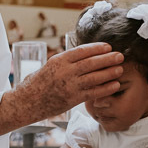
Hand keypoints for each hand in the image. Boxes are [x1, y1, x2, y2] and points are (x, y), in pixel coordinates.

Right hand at [0, 43, 123, 136]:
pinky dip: (105, 88)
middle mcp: (65, 72)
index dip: (97, 48)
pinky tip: (114, 84)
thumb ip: (66, 61)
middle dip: (107, 59)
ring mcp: (69, 86)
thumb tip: (84, 54)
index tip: (108, 46)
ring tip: (120, 69)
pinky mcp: (72, 99)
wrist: (27, 102)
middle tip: (120, 55)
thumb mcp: (50, 66)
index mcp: (59, 60)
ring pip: (94, 77)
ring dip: (109, 73)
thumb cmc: (38, 83)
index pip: (82, 51)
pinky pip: (93, 92)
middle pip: (91, 63)